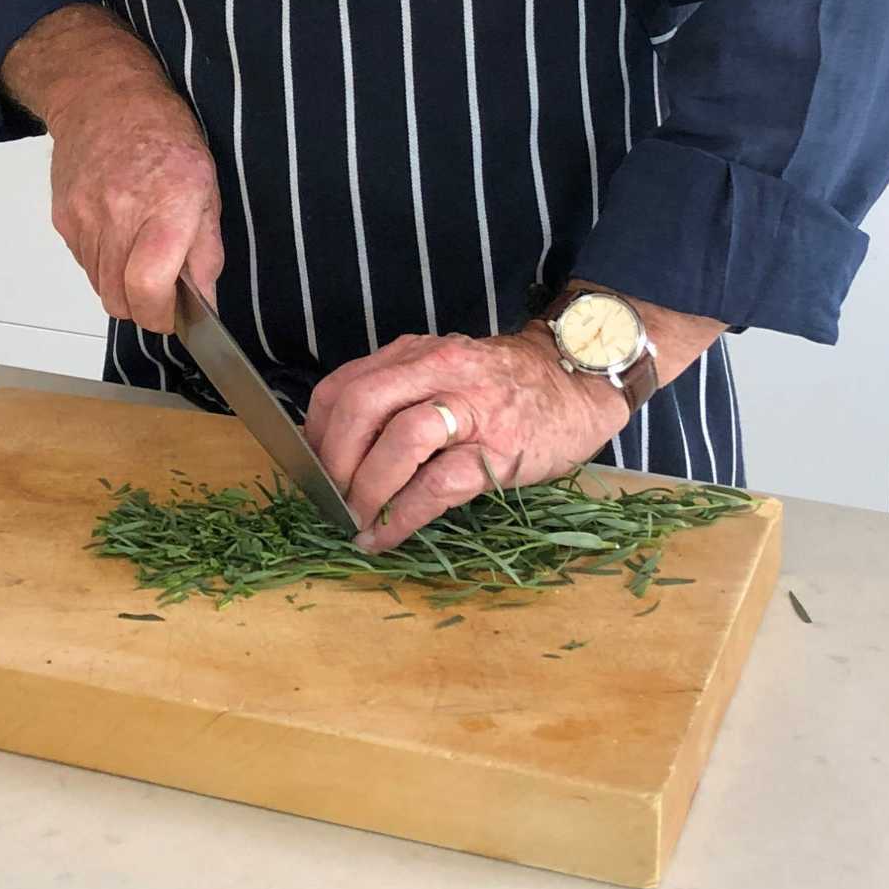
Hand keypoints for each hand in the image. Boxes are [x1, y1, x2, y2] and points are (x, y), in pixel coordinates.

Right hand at [8, 10, 222, 333]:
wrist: (104, 97)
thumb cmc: (164, 133)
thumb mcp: (207, 186)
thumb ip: (206, 251)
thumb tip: (205, 302)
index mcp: (166, 206)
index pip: (148, 288)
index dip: (161, 316)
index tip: (175, 316)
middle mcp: (120, 215)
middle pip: (119, 299)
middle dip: (143, 308)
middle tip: (161, 292)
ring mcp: (85, 217)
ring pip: (99, 287)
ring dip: (122, 287)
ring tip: (140, 254)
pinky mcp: (63, 218)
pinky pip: (84, 263)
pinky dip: (103, 264)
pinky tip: (118, 234)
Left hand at [305, 328, 628, 550]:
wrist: (576, 382)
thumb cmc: (503, 386)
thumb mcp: (443, 369)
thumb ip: (398, 392)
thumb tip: (339, 447)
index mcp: (416, 353)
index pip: (344, 385)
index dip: (317, 432)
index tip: (311, 467)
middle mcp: (437, 371)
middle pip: (362, 407)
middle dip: (335, 460)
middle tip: (331, 497)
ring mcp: (471, 409)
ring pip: (399, 442)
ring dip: (366, 489)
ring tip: (355, 519)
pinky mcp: (498, 450)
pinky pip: (437, 485)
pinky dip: (402, 515)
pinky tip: (386, 535)